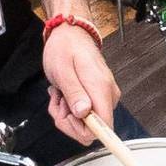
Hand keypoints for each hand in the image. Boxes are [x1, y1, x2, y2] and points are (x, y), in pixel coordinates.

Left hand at [38, 17, 117, 145]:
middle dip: (68, 121)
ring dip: (66, 114)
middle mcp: (107, 95)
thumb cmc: (66, 49)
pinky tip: (64, 94)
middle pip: (92, 130)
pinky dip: (69, 108)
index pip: (104, 127)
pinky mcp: (99, 97)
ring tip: (60, 94)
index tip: (69, 119)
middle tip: (58, 102)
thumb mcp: (63, 71)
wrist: (71, 35)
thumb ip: (74, 93)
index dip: (83, 130)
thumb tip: (83, 114)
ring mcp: (104, 97)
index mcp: (101, 89)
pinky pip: (84, 115)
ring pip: (85, 123)